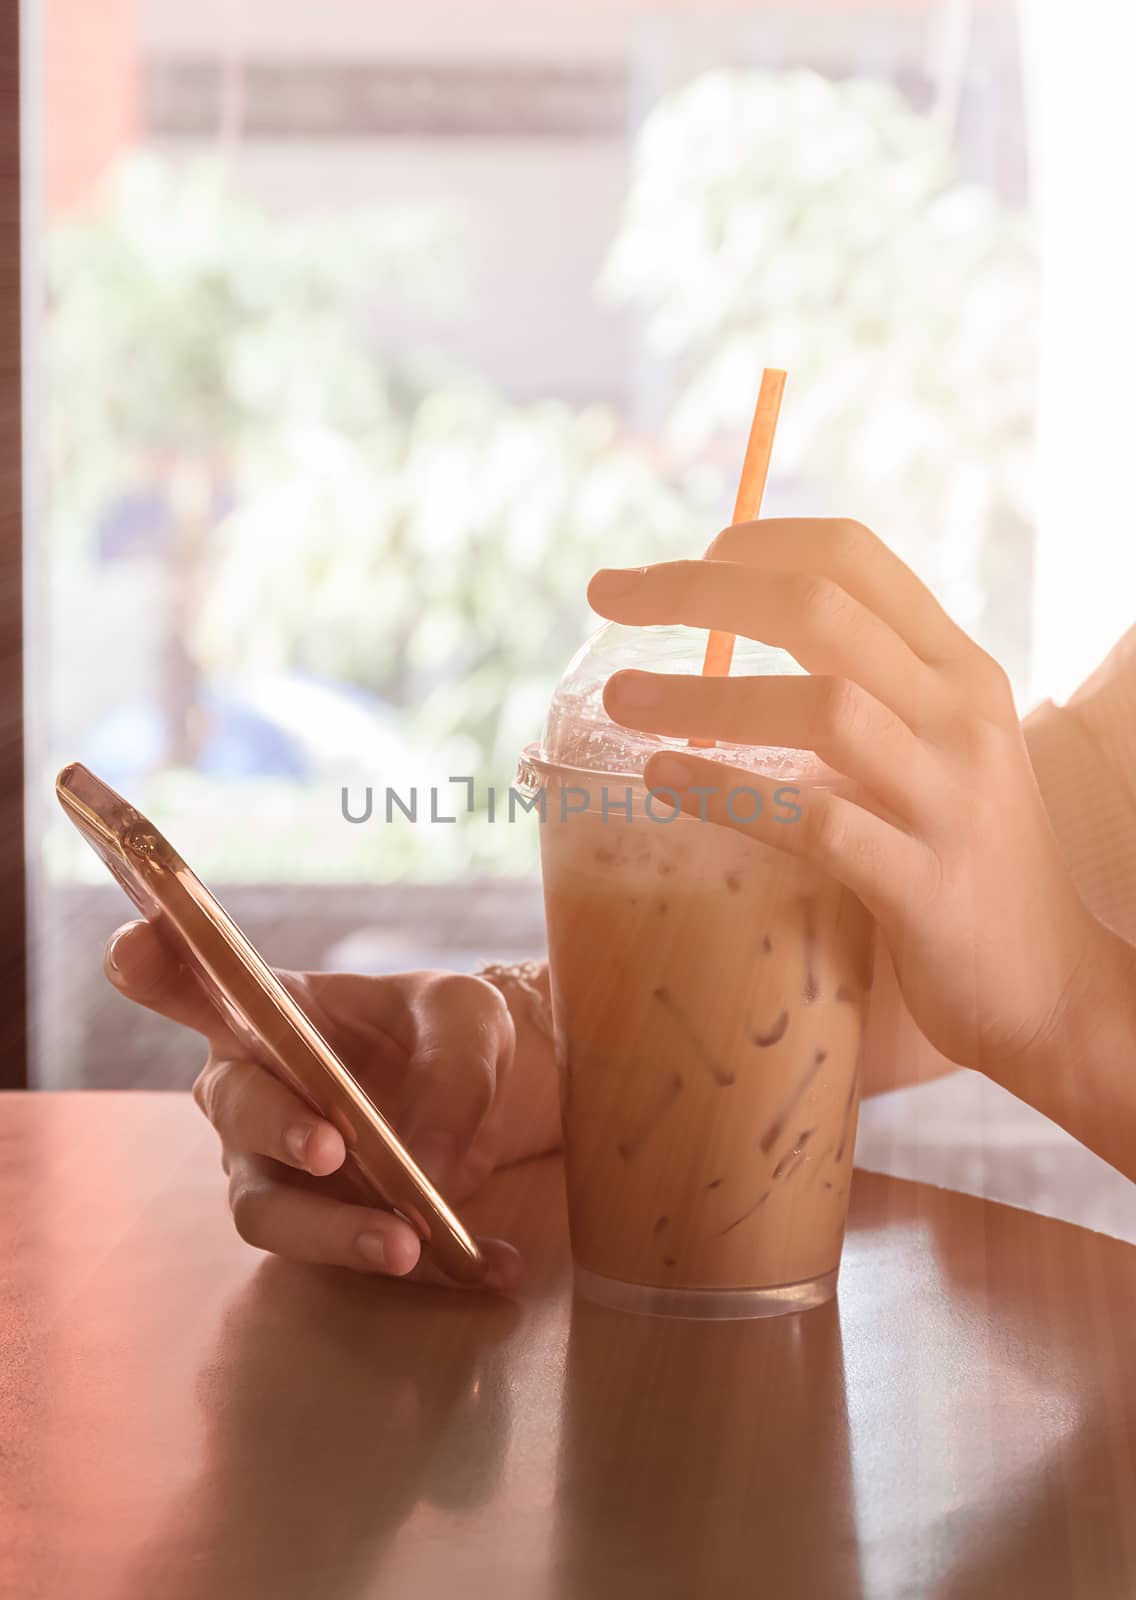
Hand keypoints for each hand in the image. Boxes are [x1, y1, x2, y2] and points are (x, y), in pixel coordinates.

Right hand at [104, 922, 554, 1288]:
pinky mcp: (317, 1227)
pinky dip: (431, 1268)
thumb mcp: (468, 1018)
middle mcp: (249, 1089)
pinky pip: (354, 1259)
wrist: (483, 1099)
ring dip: (334, 1230)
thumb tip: (430, 1160)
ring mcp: (271, 1168)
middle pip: (235, 1109)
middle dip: (277, 1128)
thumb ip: (453, 1068)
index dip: (152, 965)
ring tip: (405, 1244)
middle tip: (331, 1145)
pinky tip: (493, 1266)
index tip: (130, 947)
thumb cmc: (445, 1032)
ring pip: (268, 1210)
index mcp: (267, 1009)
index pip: (192, 980)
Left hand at [588, 517, 1109, 1082]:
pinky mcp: (924, 884)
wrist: (1050, 984)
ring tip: (620, 700)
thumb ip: (864, 694)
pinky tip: (662, 783)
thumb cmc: (964, 859)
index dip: (755, 542)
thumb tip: (732, 655)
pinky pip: (814, 822)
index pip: (854, 557)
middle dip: (700, 591)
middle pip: (820, 610)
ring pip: (821, 708)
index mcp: (958, 668)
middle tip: (609, 598)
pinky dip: (729, 795)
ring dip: (703, 696)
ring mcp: (947, 798)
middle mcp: (960, 715)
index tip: (676, 567)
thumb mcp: (936, 750)